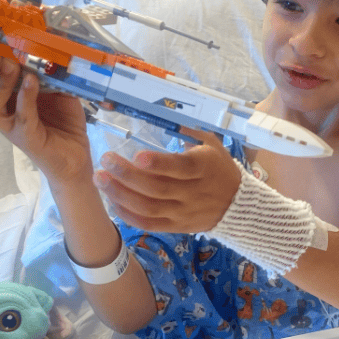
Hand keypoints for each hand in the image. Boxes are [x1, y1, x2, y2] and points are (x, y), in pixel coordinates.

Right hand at [0, 55, 92, 185]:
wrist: (77, 156)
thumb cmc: (63, 122)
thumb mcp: (57, 90)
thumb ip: (49, 70)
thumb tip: (50, 42)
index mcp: (4, 100)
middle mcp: (2, 114)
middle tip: (0, 55)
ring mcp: (12, 127)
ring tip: (12, 66)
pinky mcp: (28, 139)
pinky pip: (21, 118)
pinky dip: (25, 98)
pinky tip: (31, 82)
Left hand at [96, 128, 241, 232]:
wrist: (237, 205)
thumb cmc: (219, 167)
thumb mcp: (210, 143)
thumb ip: (187, 130)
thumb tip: (160, 111)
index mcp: (203, 167)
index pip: (180, 167)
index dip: (158, 164)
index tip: (137, 155)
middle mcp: (193, 192)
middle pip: (157, 188)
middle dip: (127, 175)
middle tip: (105, 160)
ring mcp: (183, 212)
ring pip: (148, 208)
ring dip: (120, 194)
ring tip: (100, 179)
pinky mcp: (176, 227)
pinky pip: (148, 224)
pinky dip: (127, 214)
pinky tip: (112, 200)